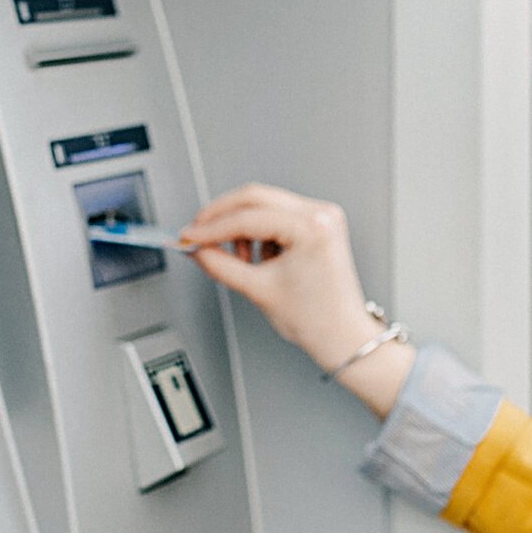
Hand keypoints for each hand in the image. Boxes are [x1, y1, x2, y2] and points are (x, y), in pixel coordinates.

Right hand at [179, 183, 383, 372]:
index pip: (247, 217)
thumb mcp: (257, 289)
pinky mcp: (320, 222)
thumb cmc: (316, 319)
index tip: (188, 236)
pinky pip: (278, 214)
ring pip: (265, 204)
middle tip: (198, 235)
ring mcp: (323, 215)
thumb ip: (220, 264)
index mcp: (311, 227)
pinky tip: (262, 258)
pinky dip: (260, 232)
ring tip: (242, 261)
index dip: (210, 227)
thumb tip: (197, 249)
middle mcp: (321, 214)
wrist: (342, 335)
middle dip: (221, 217)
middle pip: (255, 197)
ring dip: (242, 226)